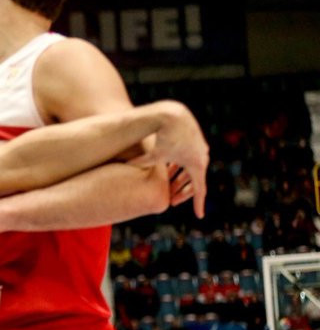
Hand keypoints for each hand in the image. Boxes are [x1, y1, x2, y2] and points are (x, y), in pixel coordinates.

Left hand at [134, 102, 209, 218]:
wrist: (174, 113)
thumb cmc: (163, 135)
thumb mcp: (154, 153)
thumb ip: (142, 165)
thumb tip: (127, 172)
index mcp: (196, 165)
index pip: (200, 190)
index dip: (198, 204)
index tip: (199, 216)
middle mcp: (202, 158)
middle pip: (195, 181)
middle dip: (184, 193)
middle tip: (172, 201)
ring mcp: (201, 150)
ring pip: (192, 170)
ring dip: (182, 180)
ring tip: (170, 188)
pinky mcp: (196, 142)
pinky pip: (191, 160)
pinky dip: (182, 168)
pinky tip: (171, 171)